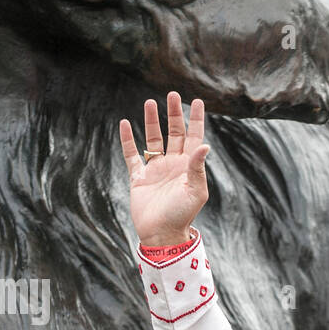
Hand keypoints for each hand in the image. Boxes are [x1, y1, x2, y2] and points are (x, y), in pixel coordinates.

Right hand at [119, 92, 209, 245]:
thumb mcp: (195, 192)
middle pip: (174, 133)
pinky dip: (128, 140)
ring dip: (151, 121)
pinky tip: (124, 124)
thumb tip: (204, 145)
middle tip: (172, 94)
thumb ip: (198, 168)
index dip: (196, 120)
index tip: (197, 101)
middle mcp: (173, 165)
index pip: (194, 137)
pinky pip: (132, 155)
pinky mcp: (139, 177)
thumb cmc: (182, 215)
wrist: (161, 234)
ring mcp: (156, 170)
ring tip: (150, 102)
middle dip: (174, 114)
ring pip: (153, 139)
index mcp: (189, 167)